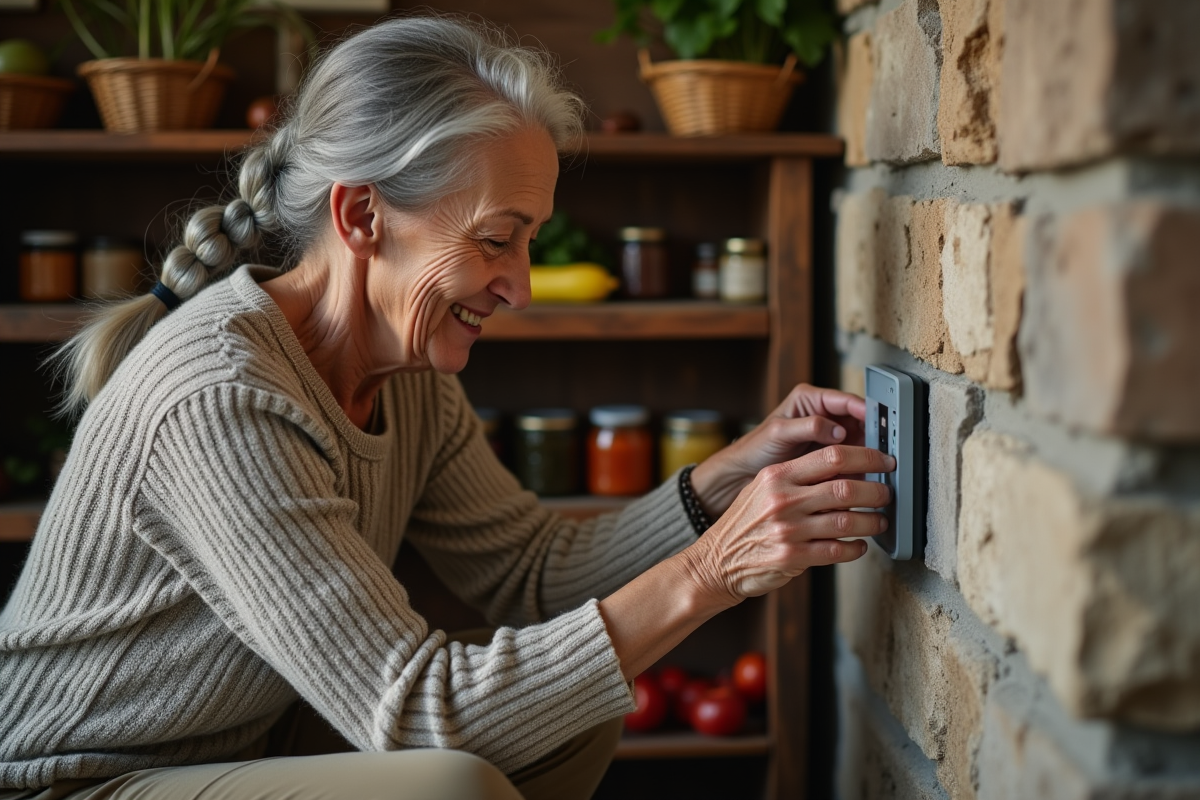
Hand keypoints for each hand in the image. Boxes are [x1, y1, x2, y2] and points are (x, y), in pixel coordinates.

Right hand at [677, 445, 894, 604]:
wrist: (716, 561)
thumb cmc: (745, 523)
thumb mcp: (763, 489)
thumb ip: (798, 478)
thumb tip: (845, 469)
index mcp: (776, 476)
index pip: (831, 456)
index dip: (865, 456)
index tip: (882, 461)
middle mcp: (782, 499)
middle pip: (844, 486)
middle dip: (875, 490)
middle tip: (886, 494)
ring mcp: (787, 529)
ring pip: (847, 519)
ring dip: (871, 521)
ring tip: (878, 521)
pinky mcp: (792, 557)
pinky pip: (837, 550)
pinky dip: (855, 548)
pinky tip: (859, 545)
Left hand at [691, 383, 867, 516]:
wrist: (745, 472)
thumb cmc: (757, 447)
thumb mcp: (779, 432)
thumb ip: (809, 426)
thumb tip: (838, 429)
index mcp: (810, 399)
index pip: (845, 399)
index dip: (864, 410)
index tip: (878, 423)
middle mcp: (823, 414)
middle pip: (858, 419)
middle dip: (871, 432)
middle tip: (884, 446)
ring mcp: (827, 436)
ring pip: (857, 439)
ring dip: (867, 450)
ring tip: (879, 462)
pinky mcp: (828, 455)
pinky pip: (849, 457)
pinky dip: (857, 464)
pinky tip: (865, 473)